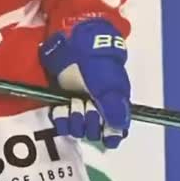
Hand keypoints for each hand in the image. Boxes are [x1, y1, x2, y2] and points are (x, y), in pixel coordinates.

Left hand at [40, 19, 130, 149]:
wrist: (76, 44)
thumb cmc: (98, 64)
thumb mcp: (111, 86)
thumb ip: (115, 109)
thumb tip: (119, 130)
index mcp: (114, 105)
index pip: (115, 132)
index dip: (109, 135)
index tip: (104, 132)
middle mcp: (97, 109)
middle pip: (94, 132)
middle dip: (90, 123)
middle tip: (87, 106)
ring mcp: (78, 106)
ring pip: (78, 130)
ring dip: (75, 120)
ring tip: (74, 103)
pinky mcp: (61, 103)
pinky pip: (61, 122)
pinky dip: (61, 119)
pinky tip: (61, 109)